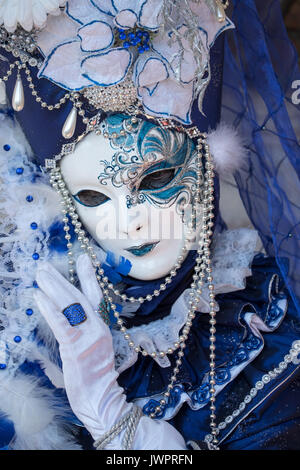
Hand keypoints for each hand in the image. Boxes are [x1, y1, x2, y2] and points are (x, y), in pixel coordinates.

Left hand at [34, 253, 131, 441]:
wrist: (100, 400)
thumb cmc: (94, 378)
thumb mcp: (94, 350)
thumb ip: (87, 331)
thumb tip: (72, 317)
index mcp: (102, 327)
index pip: (95, 296)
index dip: (88, 276)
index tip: (82, 257)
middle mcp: (98, 328)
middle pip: (79, 296)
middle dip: (61, 278)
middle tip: (44, 265)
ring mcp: (89, 337)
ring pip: (71, 306)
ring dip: (53, 287)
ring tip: (39, 274)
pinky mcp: (77, 349)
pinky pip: (62, 324)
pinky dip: (50, 308)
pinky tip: (39, 296)